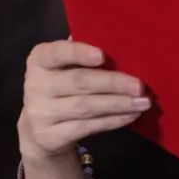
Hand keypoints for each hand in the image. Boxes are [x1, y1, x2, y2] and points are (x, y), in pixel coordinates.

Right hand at [19, 40, 150, 162]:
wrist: (40, 130)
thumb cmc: (61, 87)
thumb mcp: (64, 68)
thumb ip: (82, 55)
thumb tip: (117, 42)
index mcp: (39, 60)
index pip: (56, 53)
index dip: (79, 53)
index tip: (103, 55)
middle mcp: (35, 85)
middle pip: (79, 82)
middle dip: (112, 83)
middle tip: (139, 86)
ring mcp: (40, 113)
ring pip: (85, 107)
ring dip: (118, 104)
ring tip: (143, 102)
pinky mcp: (50, 136)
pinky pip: (87, 127)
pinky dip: (112, 121)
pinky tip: (130, 116)